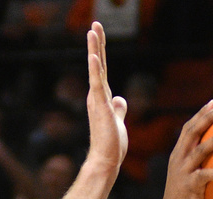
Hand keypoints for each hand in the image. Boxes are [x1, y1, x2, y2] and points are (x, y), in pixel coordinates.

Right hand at [83, 22, 126, 172]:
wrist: (106, 160)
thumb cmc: (111, 144)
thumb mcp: (118, 120)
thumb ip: (118, 107)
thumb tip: (120, 98)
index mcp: (102, 97)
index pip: (102, 70)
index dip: (100, 51)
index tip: (98, 34)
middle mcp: (97, 96)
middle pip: (98, 64)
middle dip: (96, 43)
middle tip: (95, 23)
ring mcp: (97, 101)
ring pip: (96, 69)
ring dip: (94, 49)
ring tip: (92, 31)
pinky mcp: (100, 107)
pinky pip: (97, 85)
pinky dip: (94, 70)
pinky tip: (93, 56)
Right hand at [159, 100, 212, 198]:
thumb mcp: (191, 178)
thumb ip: (203, 165)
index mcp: (178, 155)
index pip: (188, 129)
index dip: (200, 114)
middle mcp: (179, 159)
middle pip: (192, 132)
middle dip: (207, 117)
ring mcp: (183, 172)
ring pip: (200, 151)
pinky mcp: (189, 186)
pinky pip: (206, 177)